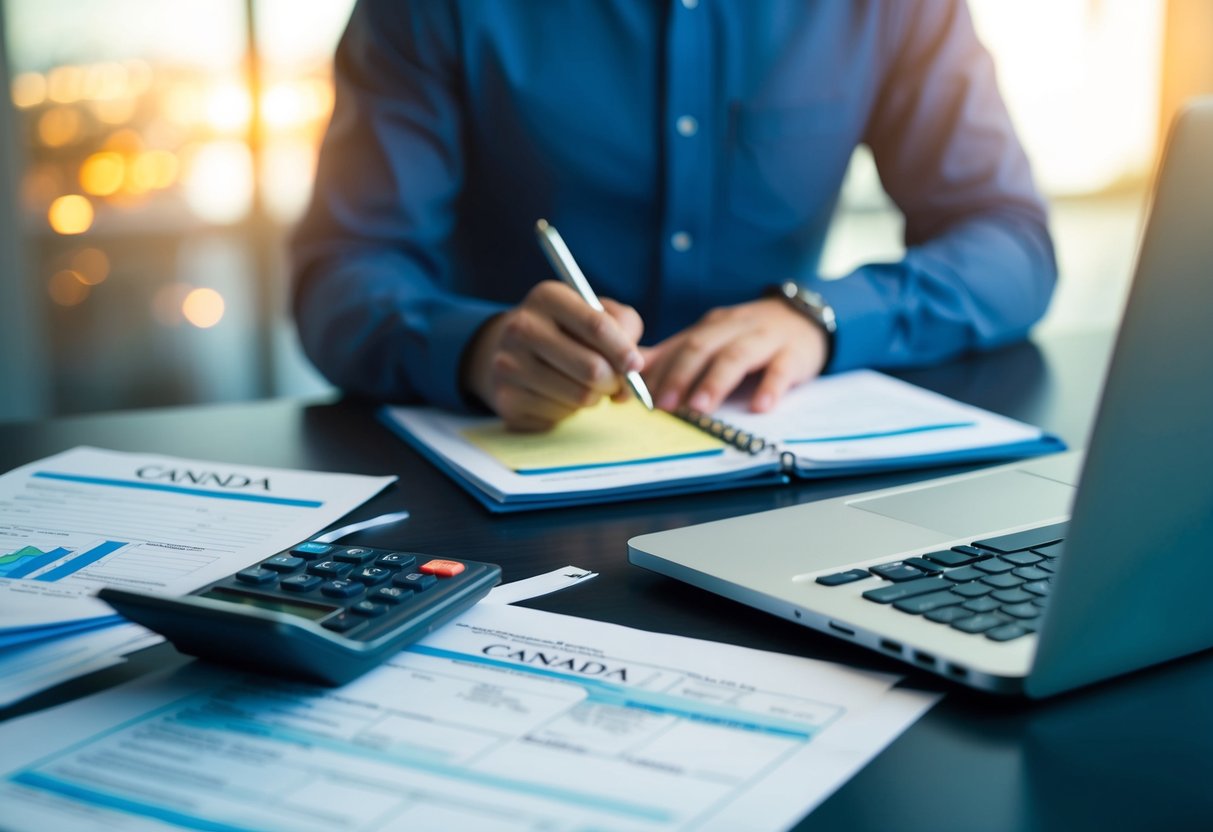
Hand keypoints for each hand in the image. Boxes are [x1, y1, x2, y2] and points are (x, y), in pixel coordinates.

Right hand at [462, 280, 644, 430]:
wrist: (508, 350)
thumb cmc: (565, 331)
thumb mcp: (593, 312)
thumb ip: (623, 326)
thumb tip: (633, 366)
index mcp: (547, 298)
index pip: (597, 325)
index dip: (624, 350)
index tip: (635, 365)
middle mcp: (522, 328)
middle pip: (592, 368)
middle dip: (614, 381)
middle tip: (615, 382)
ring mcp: (509, 364)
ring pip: (580, 396)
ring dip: (594, 397)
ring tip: (585, 385)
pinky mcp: (506, 398)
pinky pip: (559, 415)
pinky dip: (569, 410)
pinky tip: (558, 394)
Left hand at [643, 297, 827, 413]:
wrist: (804, 318)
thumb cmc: (749, 337)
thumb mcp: (713, 339)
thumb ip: (675, 355)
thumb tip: (630, 372)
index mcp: (711, 327)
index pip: (679, 346)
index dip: (659, 371)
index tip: (639, 397)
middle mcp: (734, 328)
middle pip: (703, 347)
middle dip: (680, 375)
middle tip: (664, 405)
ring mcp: (765, 339)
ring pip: (738, 356)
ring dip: (716, 382)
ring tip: (700, 408)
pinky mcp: (794, 354)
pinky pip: (782, 369)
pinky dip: (771, 387)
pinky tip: (760, 407)